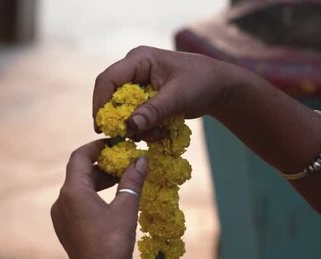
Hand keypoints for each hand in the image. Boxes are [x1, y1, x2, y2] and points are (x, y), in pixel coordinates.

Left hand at [50, 140, 148, 258]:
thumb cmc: (113, 242)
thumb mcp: (126, 207)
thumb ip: (132, 180)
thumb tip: (141, 159)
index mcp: (72, 191)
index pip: (80, 157)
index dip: (96, 146)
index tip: (114, 143)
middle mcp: (60, 201)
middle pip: (78, 173)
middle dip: (101, 165)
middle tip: (123, 162)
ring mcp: (60, 216)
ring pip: (77, 189)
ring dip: (97, 181)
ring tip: (121, 181)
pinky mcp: (64, 228)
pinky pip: (75, 204)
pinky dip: (91, 196)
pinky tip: (111, 201)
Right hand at [93, 46, 240, 138]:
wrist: (220, 88)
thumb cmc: (202, 83)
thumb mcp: (179, 97)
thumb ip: (154, 111)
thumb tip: (130, 126)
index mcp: (139, 60)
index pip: (107, 79)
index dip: (100, 102)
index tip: (102, 126)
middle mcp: (134, 70)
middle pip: (110, 96)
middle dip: (119, 119)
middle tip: (126, 137)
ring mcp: (138, 84)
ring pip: (122, 110)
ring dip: (135, 127)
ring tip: (156, 135)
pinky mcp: (144, 98)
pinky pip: (134, 116)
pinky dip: (144, 128)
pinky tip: (160, 133)